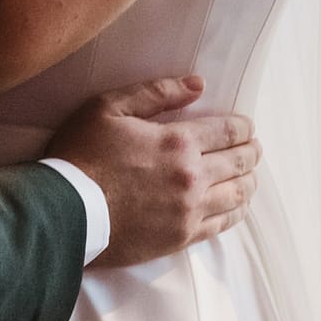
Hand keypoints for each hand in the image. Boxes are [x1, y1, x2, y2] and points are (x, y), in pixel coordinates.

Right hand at [45, 75, 259, 267]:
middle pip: (239, 163)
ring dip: (249, 181)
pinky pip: (223, 224)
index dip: (242, 127)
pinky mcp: (182, 236)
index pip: (227, 132)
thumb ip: (155, 93)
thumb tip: (197, 84)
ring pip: (238, 194)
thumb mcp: (107, 108)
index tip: (246, 126)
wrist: (65, 209)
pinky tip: (237, 204)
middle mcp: (192, 177)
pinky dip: (237, 211)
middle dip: (251, 151)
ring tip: (250, 174)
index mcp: (177, 142)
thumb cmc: (80, 153)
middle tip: (254, 147)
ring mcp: (189, 210)